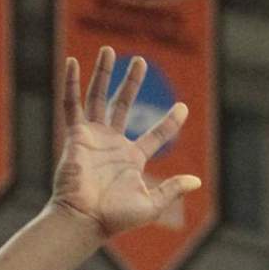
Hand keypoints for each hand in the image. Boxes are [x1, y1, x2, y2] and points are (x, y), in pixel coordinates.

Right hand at [51, 46, 201, 238]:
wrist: (85, 219)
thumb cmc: (116, 217)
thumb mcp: (152, 204)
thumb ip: (172, 189)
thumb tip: (197, 181)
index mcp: (133, 158)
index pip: (156, 134)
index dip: (170, 121)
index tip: (183, 107)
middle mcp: (113, 144)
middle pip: (123, 105)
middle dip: (132, 83)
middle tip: (141, 61)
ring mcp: (93, 137)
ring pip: (98, 97)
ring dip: (103, 74)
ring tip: (109, 50)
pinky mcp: (75, 135)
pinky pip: (71, 104)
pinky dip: (72, 84)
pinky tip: (73, 63)